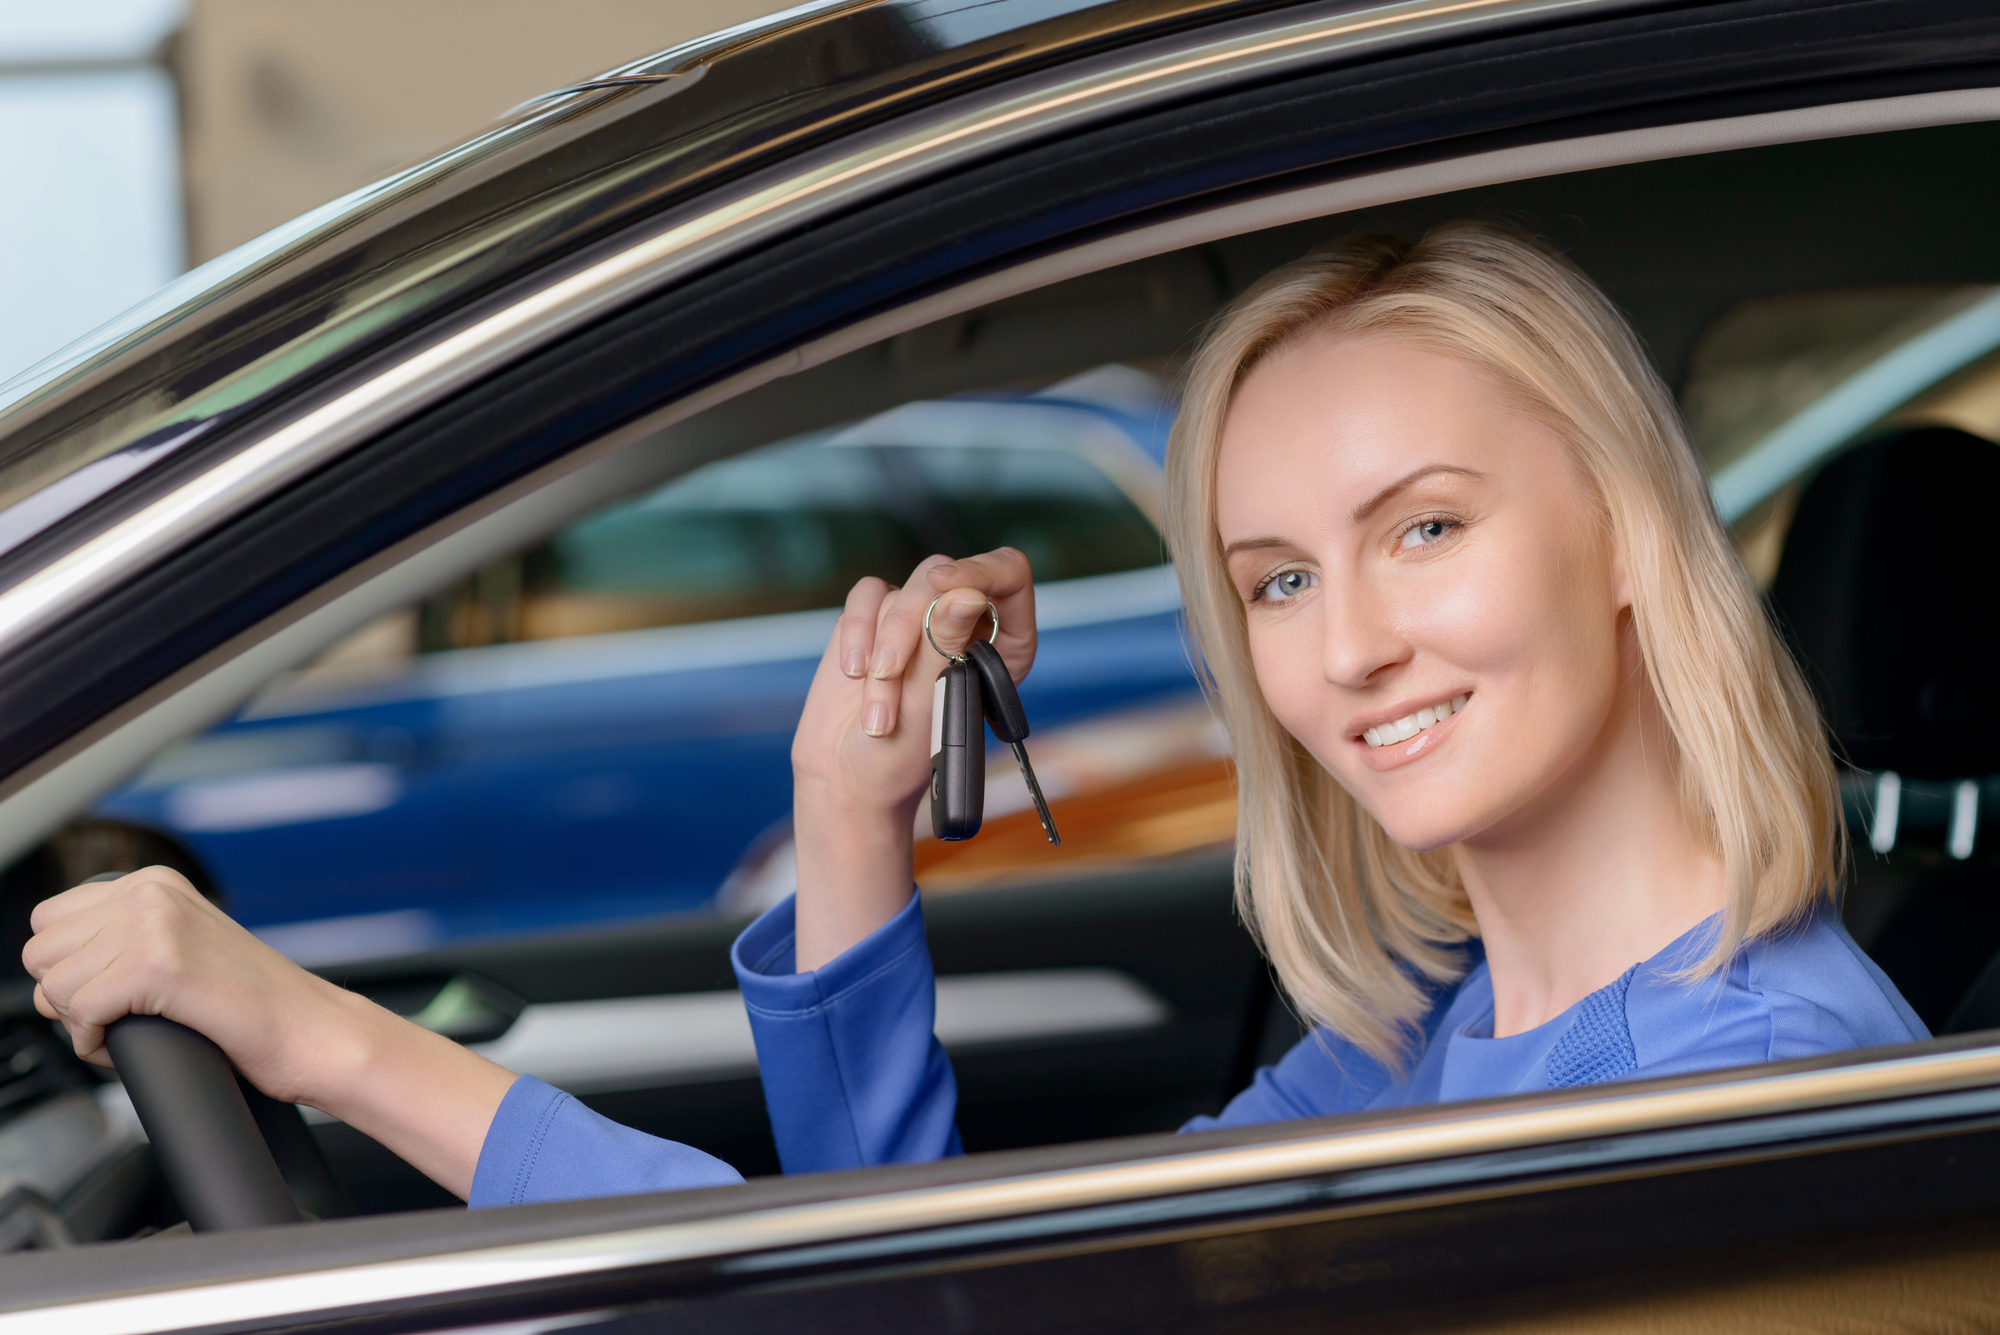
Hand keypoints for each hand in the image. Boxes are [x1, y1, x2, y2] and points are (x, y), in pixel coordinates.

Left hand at [24, 867, 351, 1101]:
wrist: (311, 1031)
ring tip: (130, 1029)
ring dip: (82, 1023)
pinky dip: (94, 1044)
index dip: (69, 969)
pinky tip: (129, 1044)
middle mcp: (150, 892)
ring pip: (53, 986)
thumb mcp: (181, 947)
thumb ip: (126, 938)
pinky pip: (78, 1013)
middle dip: (69, 996)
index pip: (48, 920)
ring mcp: (155, 925)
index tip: (111, 993)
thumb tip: (52, 969)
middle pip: (41, 953)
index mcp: (153, 882)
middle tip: (120, 1016)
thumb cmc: (251, 1006)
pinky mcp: (159, 965)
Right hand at [790, 548, 1035, 967]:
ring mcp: (917, 619)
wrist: (850, 779)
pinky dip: (856, 630)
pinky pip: (867, 595)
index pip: (1007, 575)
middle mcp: (962, 623)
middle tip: (889, 672)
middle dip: (910, 624)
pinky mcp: (874, 620)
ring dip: (879, 646)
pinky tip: (853, 671)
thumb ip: (946, 642)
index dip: (980, 570)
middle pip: (944, 575)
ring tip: (875, 705)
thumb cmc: (903, 756)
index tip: (945, 586)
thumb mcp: (932, 700)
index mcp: (1001, 642)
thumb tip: (967, 591)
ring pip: (902, 592)